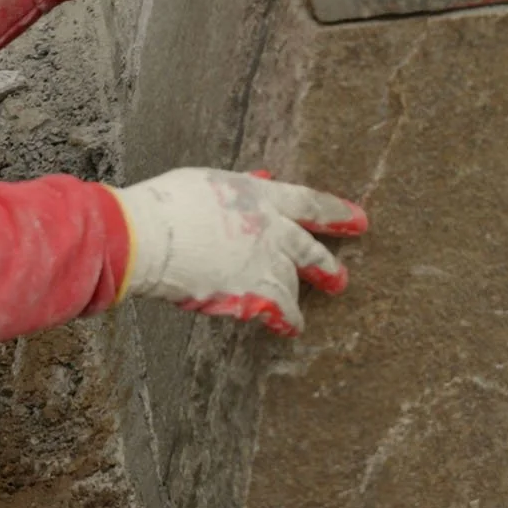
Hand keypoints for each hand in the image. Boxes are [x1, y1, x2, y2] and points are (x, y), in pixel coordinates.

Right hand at [110, 168, 367, 335]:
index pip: (310, 202)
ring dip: (296, 299)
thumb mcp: (208, 182)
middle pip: (309, 249)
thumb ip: (240, 185)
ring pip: (291, 283)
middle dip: (326, 265)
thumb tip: (259, 177)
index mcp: (261, 195)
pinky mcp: (252, 294)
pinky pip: (278, 311)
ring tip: (299, 314)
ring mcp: (264, 263)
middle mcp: (271, 229)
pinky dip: (285, 320)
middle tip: (341, 279)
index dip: (336, 212)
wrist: (148, 238)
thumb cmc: (167, 204)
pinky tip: (290, 329)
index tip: (359, 220)